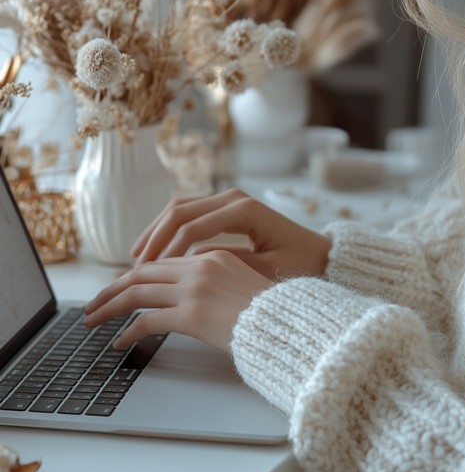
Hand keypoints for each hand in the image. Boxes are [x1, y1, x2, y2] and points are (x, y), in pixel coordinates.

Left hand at [84, 250, 270, 351]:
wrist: (292, 326)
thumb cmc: (275, 313)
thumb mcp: (244, 285)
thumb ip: (215, 280)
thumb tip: (189, 293)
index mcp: (213, 257)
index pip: (160, 262)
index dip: (134, 275)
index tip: (120, 288)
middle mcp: (200, 268)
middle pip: (141, 274)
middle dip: (112, 290)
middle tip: (93, 305)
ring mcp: (194, 291)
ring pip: (136, 294)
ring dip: (109, 307)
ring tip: (93, 321)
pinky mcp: (191, 315)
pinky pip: (147, 321)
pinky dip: (129, 331)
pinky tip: (121, 342)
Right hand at [131, 188, 330, 279]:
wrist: (322, 255)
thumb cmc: (300, 266)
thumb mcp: (265, 272)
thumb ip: (225, 267)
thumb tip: (186, 270)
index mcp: (244, 210)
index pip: (191, 227)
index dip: (165, 251)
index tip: (147, 273)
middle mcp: (234, 198)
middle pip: (179, 211)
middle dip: (154, 238)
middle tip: (135, 265)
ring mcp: (229, 199)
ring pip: (179, 208)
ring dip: (156, 231)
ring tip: (137, 257)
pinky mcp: (227, 208)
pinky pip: (189, 213)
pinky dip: (169, 229)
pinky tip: (156, 249)